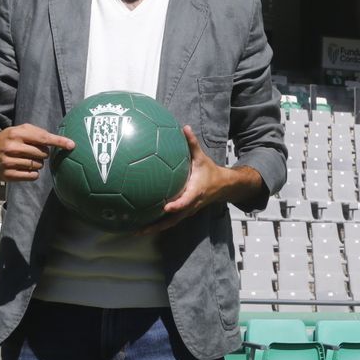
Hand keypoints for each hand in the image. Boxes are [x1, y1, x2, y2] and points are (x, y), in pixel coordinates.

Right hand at [0, 123, 74, 182]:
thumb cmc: (7, 140)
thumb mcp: (18, 130)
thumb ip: (37, 133)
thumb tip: (60, 141)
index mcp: (16, 134)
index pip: (43, 138)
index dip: (59, 142)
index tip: (71, 145)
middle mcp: (12, 147)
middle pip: (43, 154)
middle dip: (43, 154)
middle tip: (33, 151)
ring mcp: (9, 162)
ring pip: (38, 166)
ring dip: (37, 164)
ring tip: (27, 159)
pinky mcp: (8, 175)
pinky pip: (32, 176)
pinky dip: (33, 173)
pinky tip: (25, 168)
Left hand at [140, 125, 257, 234]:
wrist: (223, 187)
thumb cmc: (210, 172)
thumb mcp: (202, 157)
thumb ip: (192, 144)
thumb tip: (184, 128)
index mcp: (195, 192)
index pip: (186, 201)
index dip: (177, 205)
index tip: (166, 207)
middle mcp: (190, 205)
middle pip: (173, 219)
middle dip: (157, 225)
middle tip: (140, 230)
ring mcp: (187, 211)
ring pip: (170, 223)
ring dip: (154, 228)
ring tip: (136, 232)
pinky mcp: (183, 213)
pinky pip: (170, 221)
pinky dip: (157, 224)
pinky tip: (143, 224)